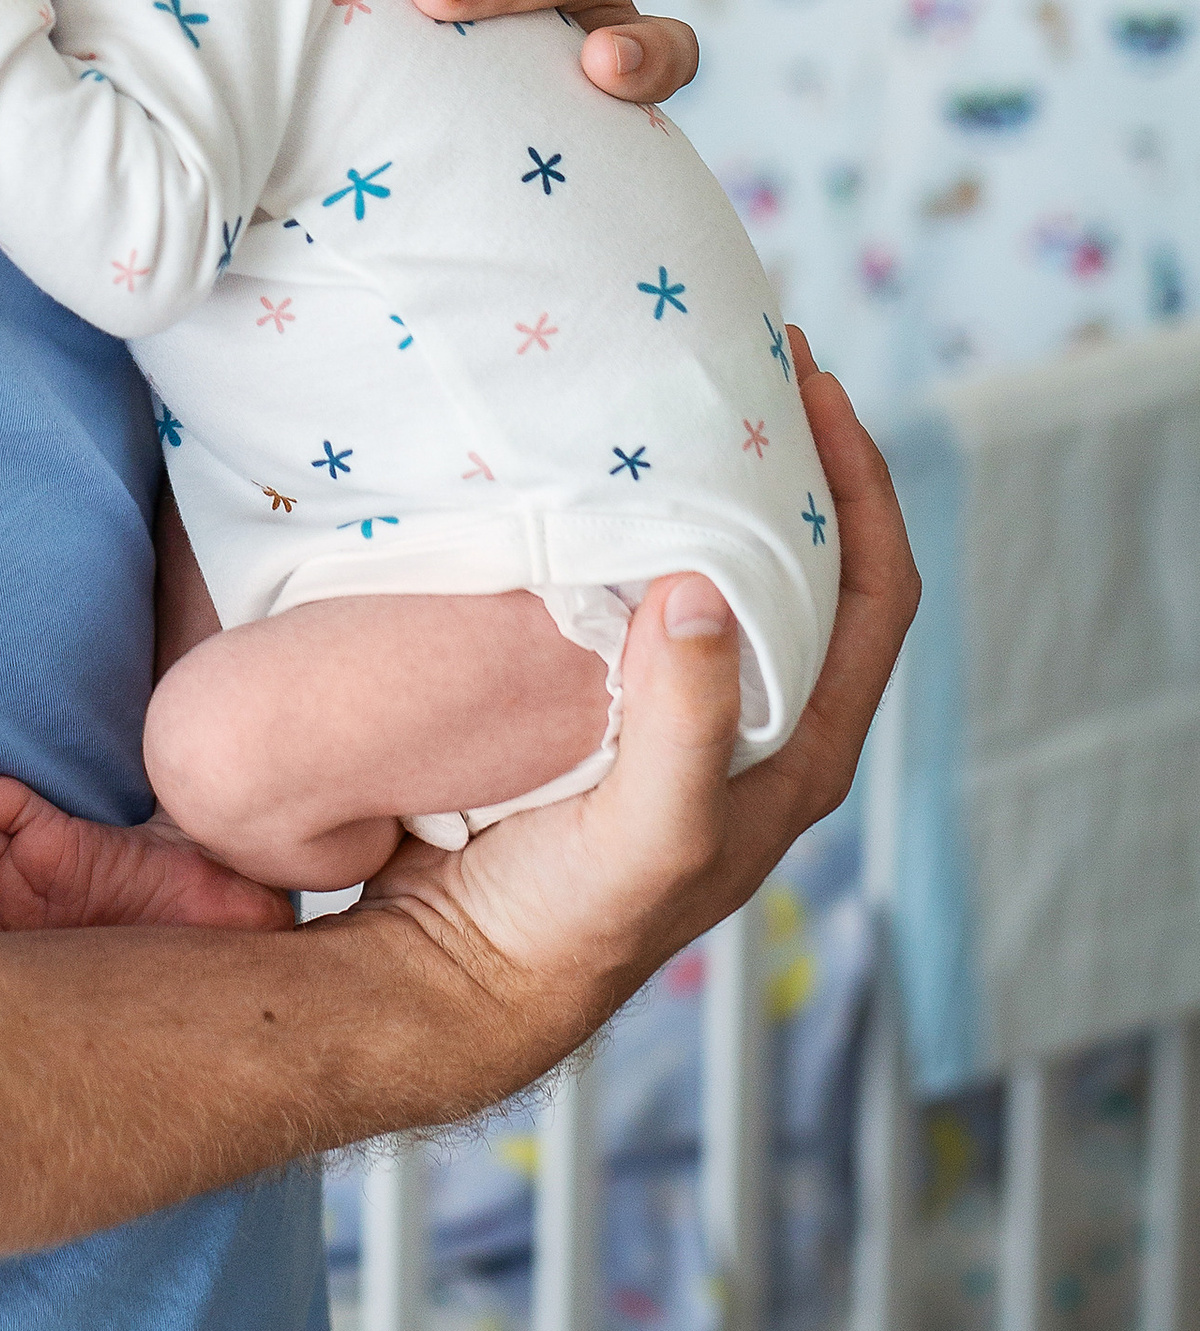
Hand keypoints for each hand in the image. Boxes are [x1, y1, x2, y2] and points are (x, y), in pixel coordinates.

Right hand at [355, 340, 917, 1038]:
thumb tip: (709, 585)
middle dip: (785, 456)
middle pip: (807, 562)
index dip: (861, 481)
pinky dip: (629, 524)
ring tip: (664, 399)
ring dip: (706, 484)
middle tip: (740, 360)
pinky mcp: (599, 701)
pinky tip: (580, 479)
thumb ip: (687, 722)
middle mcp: (752, 721)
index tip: (810, 382)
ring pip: (720, 568)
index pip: (876, 588)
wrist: (453, 971)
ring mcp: (676, 709)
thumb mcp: (652, 830)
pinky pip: (635, 588)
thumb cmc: (570, 918)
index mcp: (798, 749)